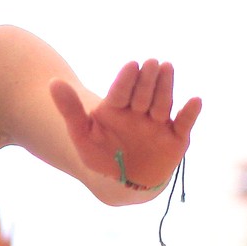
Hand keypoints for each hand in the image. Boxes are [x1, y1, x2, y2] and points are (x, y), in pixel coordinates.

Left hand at [49, 60, 201, 190]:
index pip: (120, 92)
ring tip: (167, 68)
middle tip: (152, 63)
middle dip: (147, 80)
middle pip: (143, 94)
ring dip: (166, 88)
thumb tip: (53, 82)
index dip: (126, 80)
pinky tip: (194, 101)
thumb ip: (70, 110)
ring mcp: (159, 124)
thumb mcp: (82, 135)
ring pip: (163, 103)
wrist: (123, 183)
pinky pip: (184, 124)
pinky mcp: (177, 138)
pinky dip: (190, 114)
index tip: (131, 65)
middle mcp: (139, 112)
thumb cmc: (100, 156)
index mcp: (116, 109)